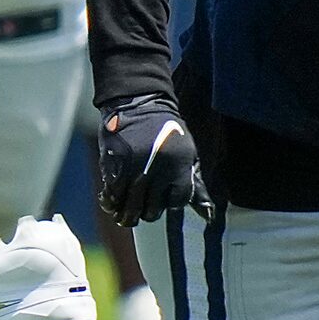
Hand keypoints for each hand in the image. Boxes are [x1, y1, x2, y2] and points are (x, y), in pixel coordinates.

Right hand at [98, 94, 210, 224]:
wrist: (139, 105)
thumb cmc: (167, 131)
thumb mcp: (189, 154)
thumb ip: (196, 185)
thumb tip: (208, 213)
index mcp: (179, 167)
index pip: (177, 202)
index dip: (170, 204)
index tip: (164, 199)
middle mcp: (157, 171)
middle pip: (151, 210)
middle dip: (147, 212)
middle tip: (143, 208)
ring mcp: (134, 170)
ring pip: (130, 207)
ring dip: (127, 214)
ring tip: (124, 214)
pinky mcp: (114, 166)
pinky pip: (112, 195)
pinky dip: (110, 202)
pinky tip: (112, 201)